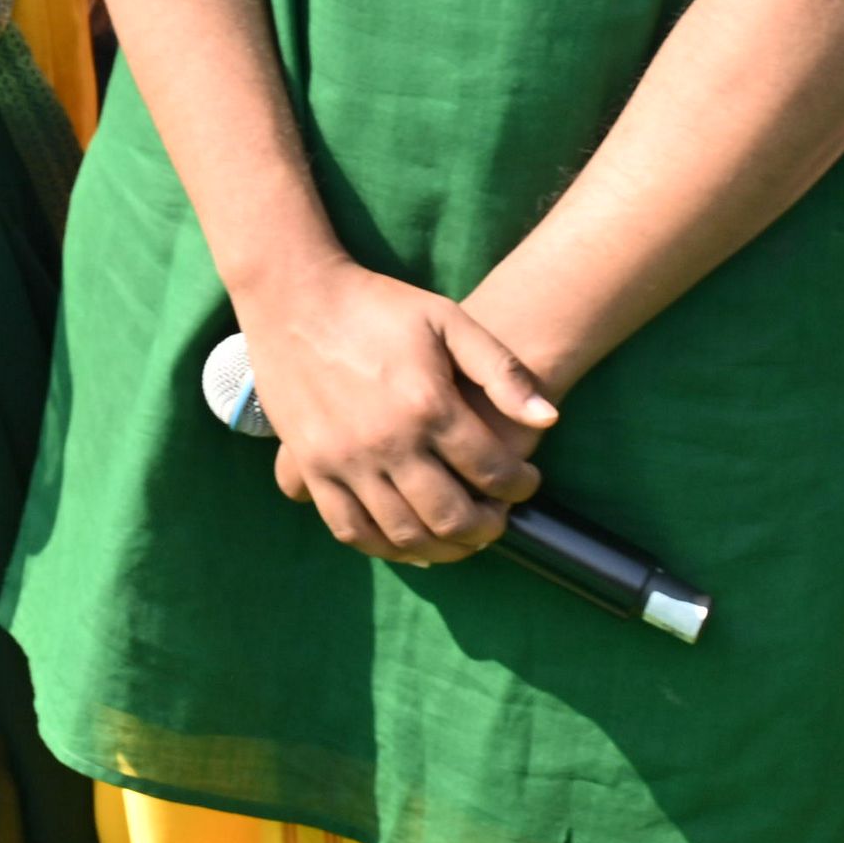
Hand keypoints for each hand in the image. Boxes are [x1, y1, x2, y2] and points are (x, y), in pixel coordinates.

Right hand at [237, 263, 557, 564]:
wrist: (295, 295)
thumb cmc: (377, 305)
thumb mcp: (447, 319)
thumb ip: (501, 369)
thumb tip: (548, 420)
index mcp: (427, 405)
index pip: (492, 472)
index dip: (521, 486)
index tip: (526, 482)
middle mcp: (387, 442)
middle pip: (451, 516)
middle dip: (487, 527)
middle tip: (498, 518)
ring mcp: (344, 460)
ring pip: (403, 534)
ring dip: (442, 547)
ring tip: (460, 534)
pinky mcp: (311, 467)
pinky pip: (350, 529)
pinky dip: (385, 547)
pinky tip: (407, 541)